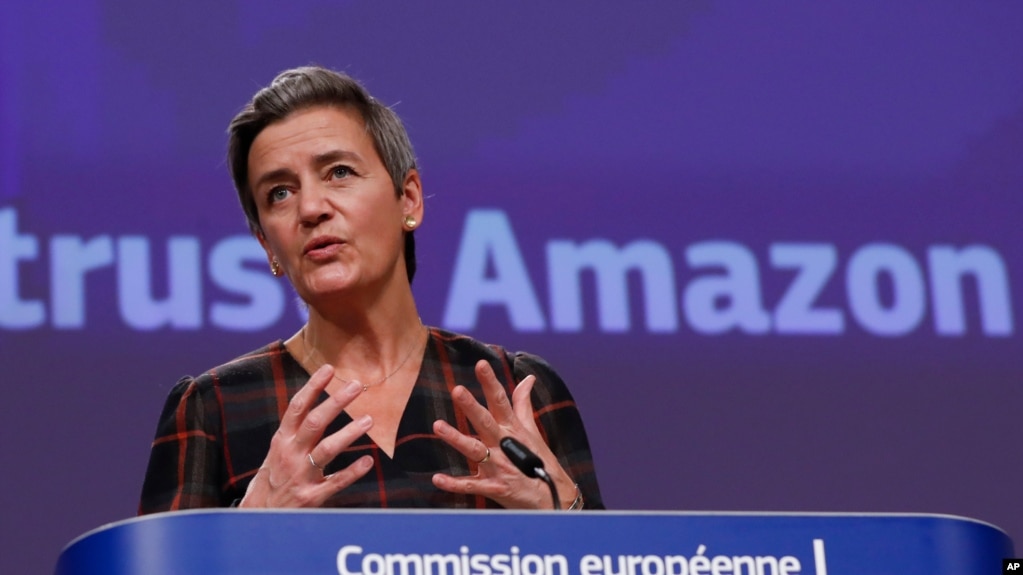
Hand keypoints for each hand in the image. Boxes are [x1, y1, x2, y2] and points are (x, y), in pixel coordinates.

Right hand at [240, 365, 374, 507]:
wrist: (259, 516)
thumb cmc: (273, 478)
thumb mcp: (277, 450)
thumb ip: (296, 431)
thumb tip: (316, 402)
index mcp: (282, 440)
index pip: (297, 407)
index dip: (313, 387)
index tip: (329, 369)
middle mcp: (290, 454)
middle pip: (314, 423)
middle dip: (336, 402)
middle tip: (357, 386)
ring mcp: (301, 475)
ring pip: (327, 450)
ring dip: (349, 433)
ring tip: (369, 419)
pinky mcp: (312, 497)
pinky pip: (335, 482)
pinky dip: (352, 472)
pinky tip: (368, 461)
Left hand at [431, 360, 575, 508]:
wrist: (554, 498)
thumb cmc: (540, 461)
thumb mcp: (531, 430)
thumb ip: (523, 404)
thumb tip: (528, 378)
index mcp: (512, 429)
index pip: (500, 401)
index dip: (490, 382)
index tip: (481, 364)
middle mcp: (504, 445)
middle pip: (486, 422)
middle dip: (472, 406)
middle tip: (457, 390)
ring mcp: (499, 467)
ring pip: (476, 450)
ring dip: (457, 439)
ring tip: (438, 426)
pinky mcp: (495, 488)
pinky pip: (471, 486)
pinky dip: (454, 484)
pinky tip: (437, 479)